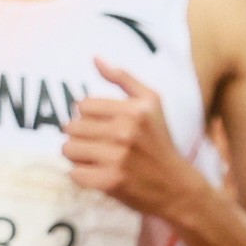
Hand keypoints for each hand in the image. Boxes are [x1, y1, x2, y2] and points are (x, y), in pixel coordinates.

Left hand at [64, 59, 206, 220]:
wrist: (176, 186)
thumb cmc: (160, 142)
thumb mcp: (152, 102)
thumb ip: (123, 78)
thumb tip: (95, 59)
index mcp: (134, 110)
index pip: (83, 106)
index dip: (88, 117)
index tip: (101, 126)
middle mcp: (125, 132)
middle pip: (72, 127)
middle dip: (80, 136)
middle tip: (97, 145)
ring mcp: (117, 158)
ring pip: (68, 149)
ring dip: (77, 155)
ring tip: (95, 158)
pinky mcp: (110, 182)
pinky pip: (74, 173)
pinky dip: (82, 175)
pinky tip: (97, 173)